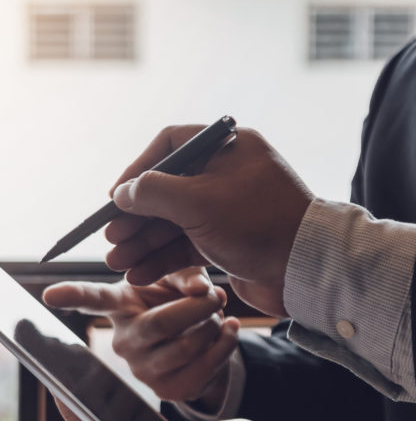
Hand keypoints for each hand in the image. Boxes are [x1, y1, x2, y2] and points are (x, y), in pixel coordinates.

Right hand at [43, 268, 238, 409]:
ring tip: (218, 315)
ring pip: (188, 346)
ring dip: (214, 326)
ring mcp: (143, 370)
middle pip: (161, 324)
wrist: (200, 339)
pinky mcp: (168, 391)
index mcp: (119, 307)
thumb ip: (187, 274)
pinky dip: (226, 345)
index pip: (92, 300)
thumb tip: (202, 291)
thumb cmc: (179, 301)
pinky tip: (228, 331)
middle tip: (217, 294)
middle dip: (198, 307)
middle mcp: (122, 342)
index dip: (71, 296)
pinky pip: (204, 367)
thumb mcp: (180, 278)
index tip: (49, 294)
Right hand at [104, 125, 313, 316]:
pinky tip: (139, 274)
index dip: (137, 170)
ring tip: (117, 263)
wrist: (308, 270)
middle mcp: (226, 174)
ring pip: (172, 222)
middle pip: (165, 190)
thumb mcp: (197, 202)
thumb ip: (153, 193)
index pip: (168, 146)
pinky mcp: (228, 240)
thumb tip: (122, 192)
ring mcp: (227, 209)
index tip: (115, 197)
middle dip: (135, 218)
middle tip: (111, 238)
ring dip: (142, 243)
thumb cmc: (259, 224)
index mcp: (227, 149)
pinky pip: (186, 245)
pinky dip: (162, 259)